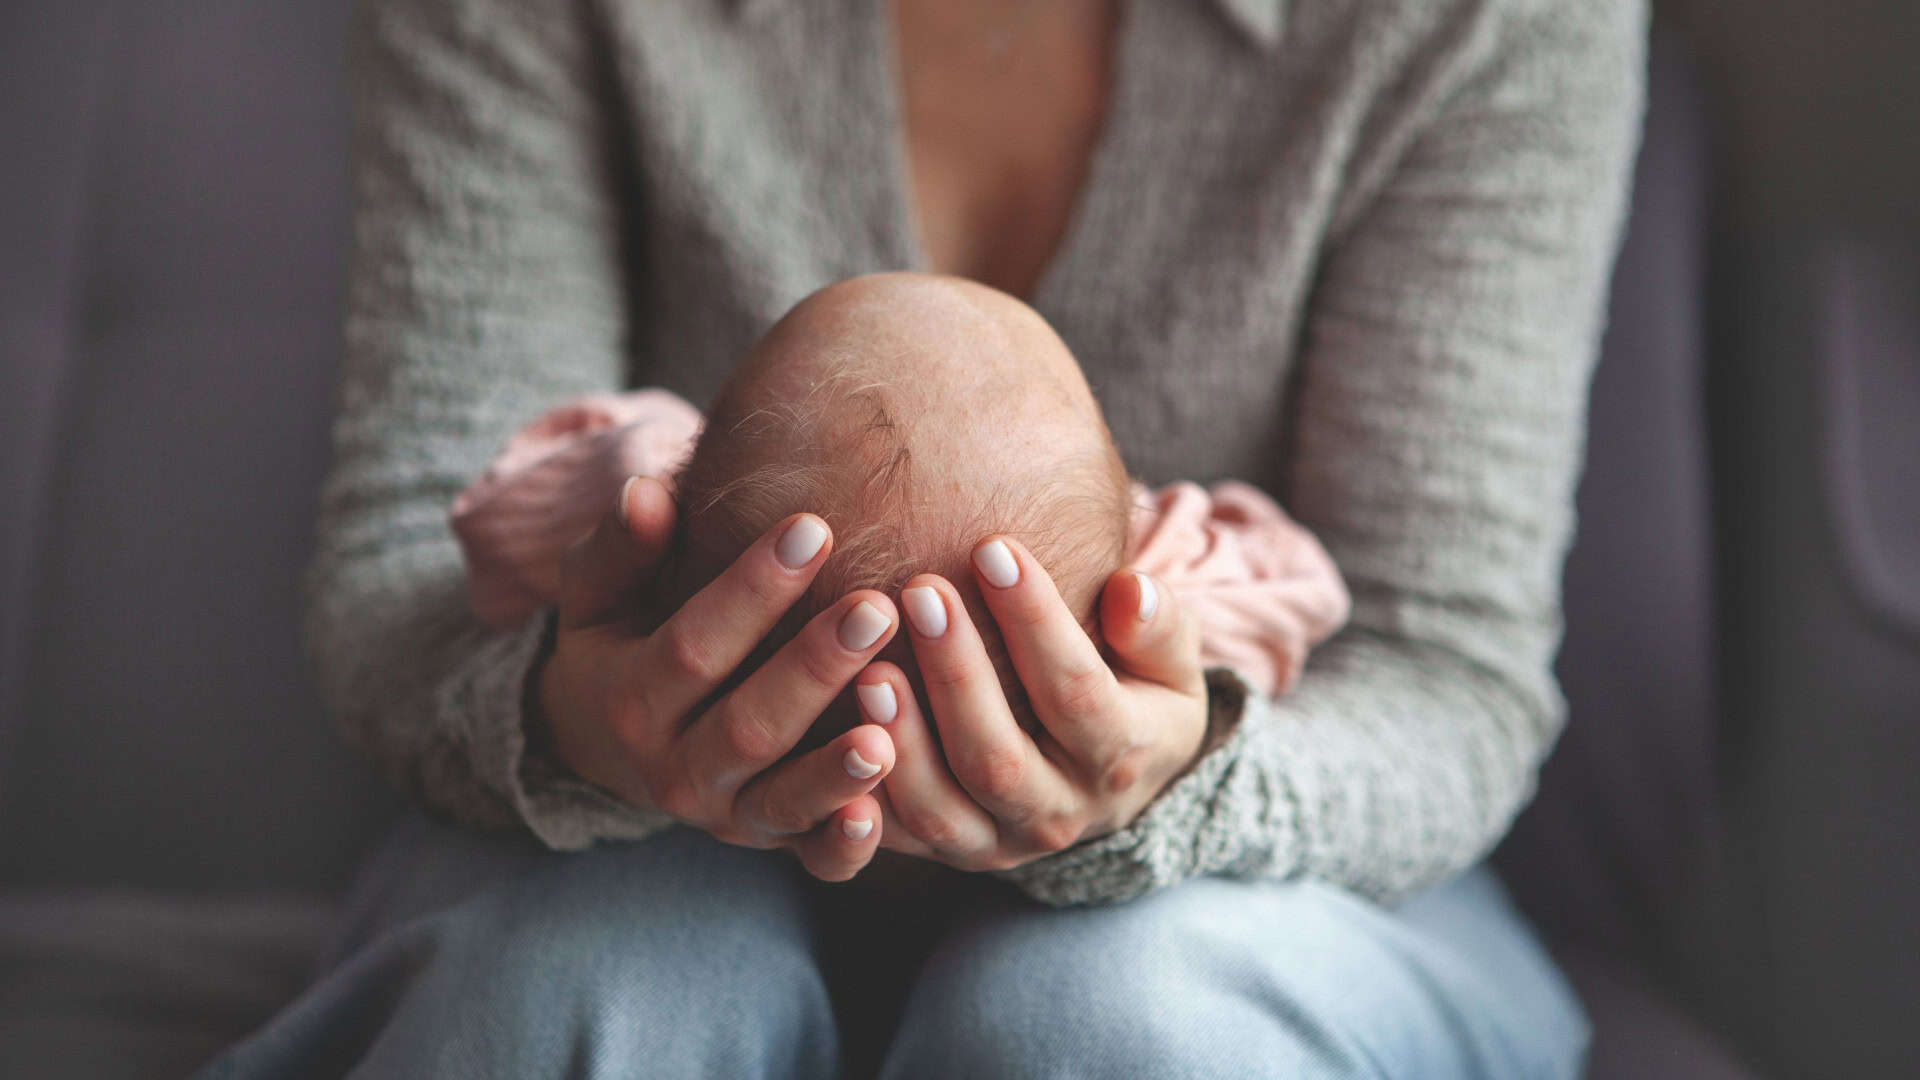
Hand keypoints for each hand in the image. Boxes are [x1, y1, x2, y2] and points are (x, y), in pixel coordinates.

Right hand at [536, 476, 900, 880]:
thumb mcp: (599, 594)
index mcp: (635, 698)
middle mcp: (677, 769)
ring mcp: (729, 815)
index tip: (814, 528)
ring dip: (834, 770)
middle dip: (814, 667)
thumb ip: (619, 547)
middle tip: (880, 606)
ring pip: (783, 799)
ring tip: (886, 731)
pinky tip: (882, 814)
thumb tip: (647, 494)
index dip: (753, 590)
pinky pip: (811, 861)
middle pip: (749, 724)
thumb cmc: (624, 639)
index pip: (695, 644)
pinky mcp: (774, 844)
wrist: (606, 745)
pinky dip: (844, 844)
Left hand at [860, 536, 1208, 870]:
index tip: (993, 547)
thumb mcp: (1170, 659)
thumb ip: (1159, 625)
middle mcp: (1059, 813)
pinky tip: (828, 735)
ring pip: (940, 808)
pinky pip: (894, 838)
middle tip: (919, 591)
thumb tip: (1131, 591)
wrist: (1112, 779)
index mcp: (1120, 758)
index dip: (1035, 620)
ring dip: (902, 740)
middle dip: (956, 674)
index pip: (1075, 691)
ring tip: (868, 667)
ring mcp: (997, 842)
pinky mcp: (945, 851)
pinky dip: (858, 797)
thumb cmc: (1135, 688)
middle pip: (998, 756)